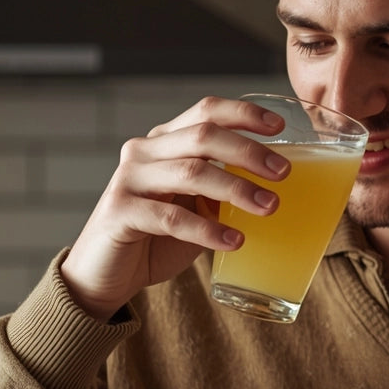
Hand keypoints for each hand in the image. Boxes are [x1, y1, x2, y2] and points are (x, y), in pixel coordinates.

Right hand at [60, 97, 289, 319]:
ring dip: (235, 189)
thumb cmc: (156, 240)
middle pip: (202, 136)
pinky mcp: (120, 212)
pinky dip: (207, 230)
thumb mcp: (196, 210)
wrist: (106, 276)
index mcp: (164, 142)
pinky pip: (170, 217)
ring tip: (268, 207)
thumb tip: (275, 190)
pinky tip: (234, 241)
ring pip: (190, 172)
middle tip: (283, 173)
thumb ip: (223, 194)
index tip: (280, 127)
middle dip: (248, 152)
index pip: (205, 111)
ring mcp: (129, 179)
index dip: (244, 114)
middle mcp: (144, 152)